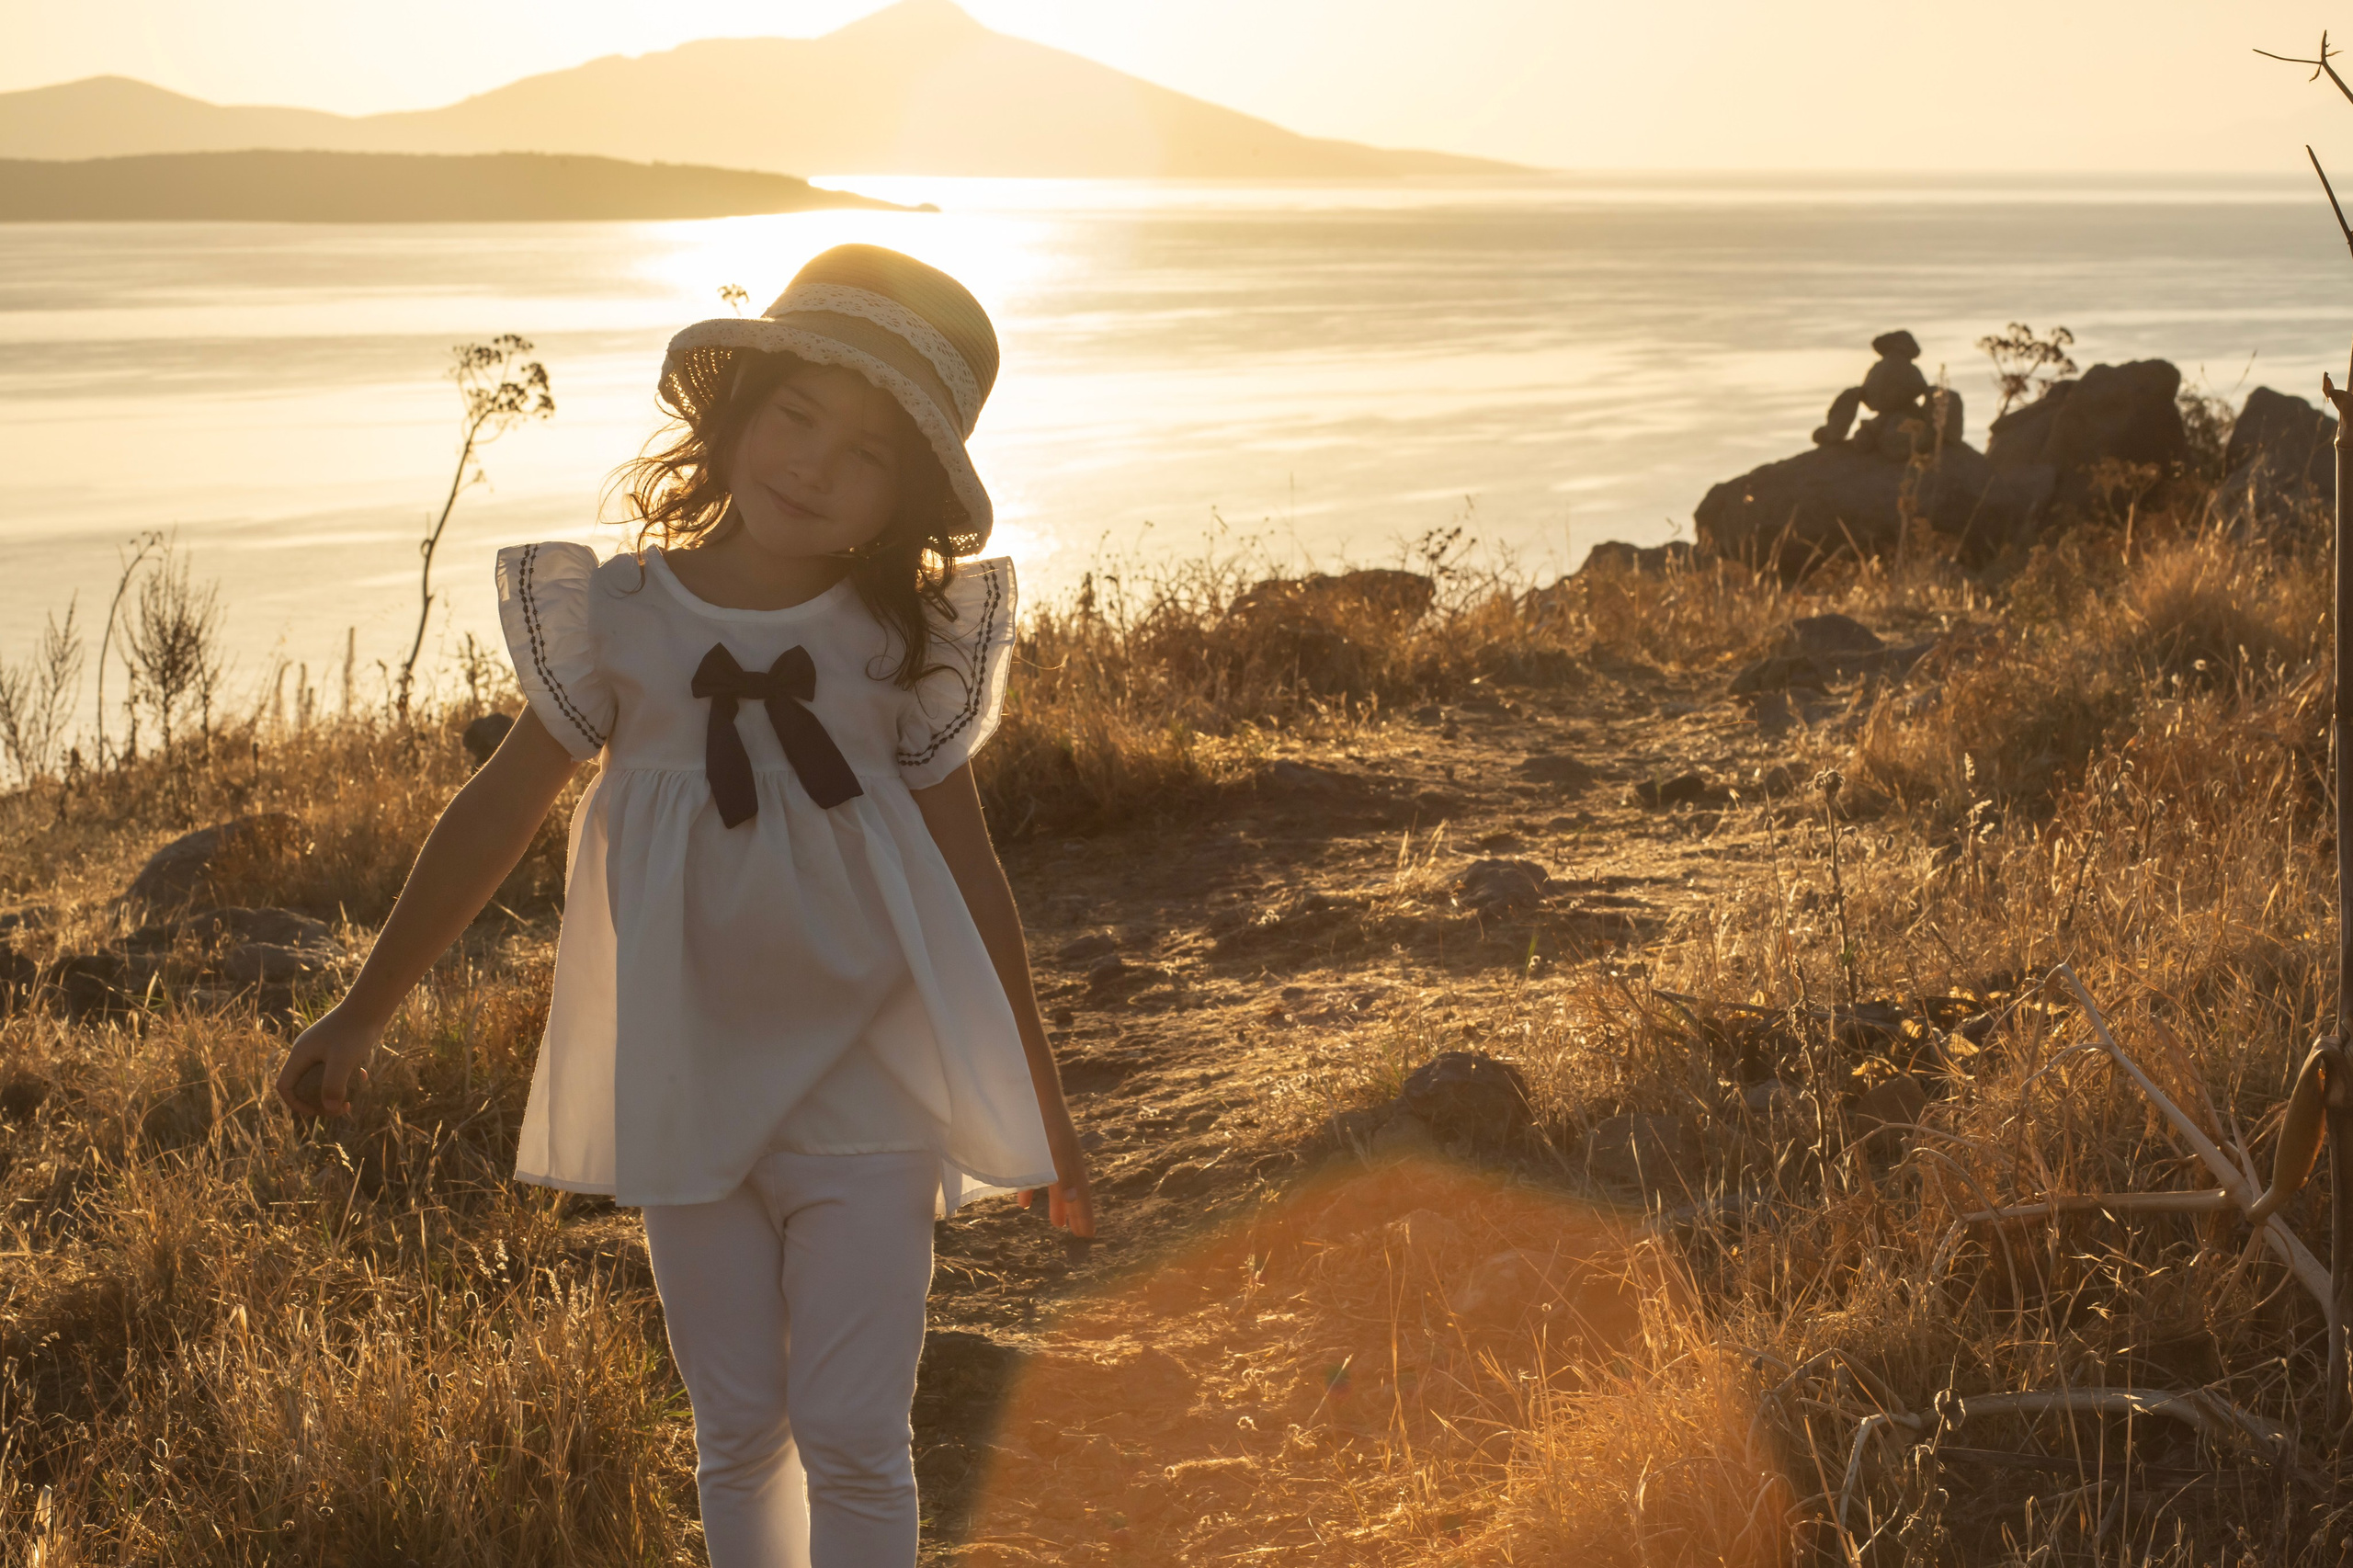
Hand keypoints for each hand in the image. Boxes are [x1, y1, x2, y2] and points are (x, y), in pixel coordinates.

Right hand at [275, 1005, 382, 1120]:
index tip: (318, 1112)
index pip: (284, 1086)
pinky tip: (363, 1077)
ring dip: (332, 1092)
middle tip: (340, 1109)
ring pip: (319, 1079)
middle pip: (302, 1086)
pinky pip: (333, 1069)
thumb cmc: (355, 1031)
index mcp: (300, 1055)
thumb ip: (334, 1085)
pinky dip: (345, 1077)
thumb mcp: (344, 1060)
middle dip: (317, 1102)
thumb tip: (329, 1108)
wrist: (371, 1005)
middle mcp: (306, 1051)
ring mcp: (320, 1048)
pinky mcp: (335, 1046)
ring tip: (350, 1100)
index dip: (296, 1104)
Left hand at [1018, 1107, 1095, 1237]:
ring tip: (1057, 1223)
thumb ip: (1061, 1174)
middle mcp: (1064, 1155)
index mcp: (1070, 1158)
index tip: (1088, 1235)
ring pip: (1056, 1182)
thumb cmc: (1040, 1116)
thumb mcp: (1051, 1148)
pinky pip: (1036, 1171)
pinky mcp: (1034, 1143)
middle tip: (1080, 1235)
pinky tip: (1023, 1202)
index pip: (1081, 1192)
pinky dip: (1031, 1188)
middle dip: (1075, 1212)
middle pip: (1072, 1189)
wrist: (1029, 1082)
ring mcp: (1049, 1149)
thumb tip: (1073, 1201)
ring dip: (1056, 1203)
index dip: (1085, 1213)